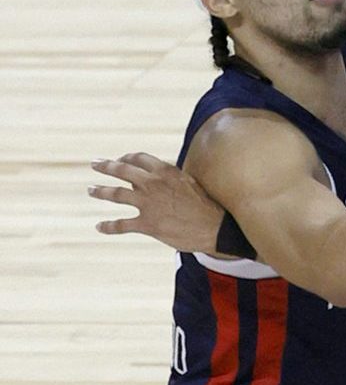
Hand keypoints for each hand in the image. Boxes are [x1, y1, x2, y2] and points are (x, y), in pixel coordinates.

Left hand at [89, 152, 223, 253]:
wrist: (214, 227)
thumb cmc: (206, 204)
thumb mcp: (189, 182)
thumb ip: (170, 178)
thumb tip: (155, 178)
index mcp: (165, 171)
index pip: (138, 158)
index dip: (126, 157)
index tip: (121, 159)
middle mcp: (152, 184)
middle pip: (122, 170)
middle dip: (106, 166)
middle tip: (95, 164)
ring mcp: (148, 204)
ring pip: (116, 194)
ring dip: (100, 191)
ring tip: (91, 190)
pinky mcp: (147, 224)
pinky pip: (121, 224)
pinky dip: (108, 226)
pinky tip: (99, 226)